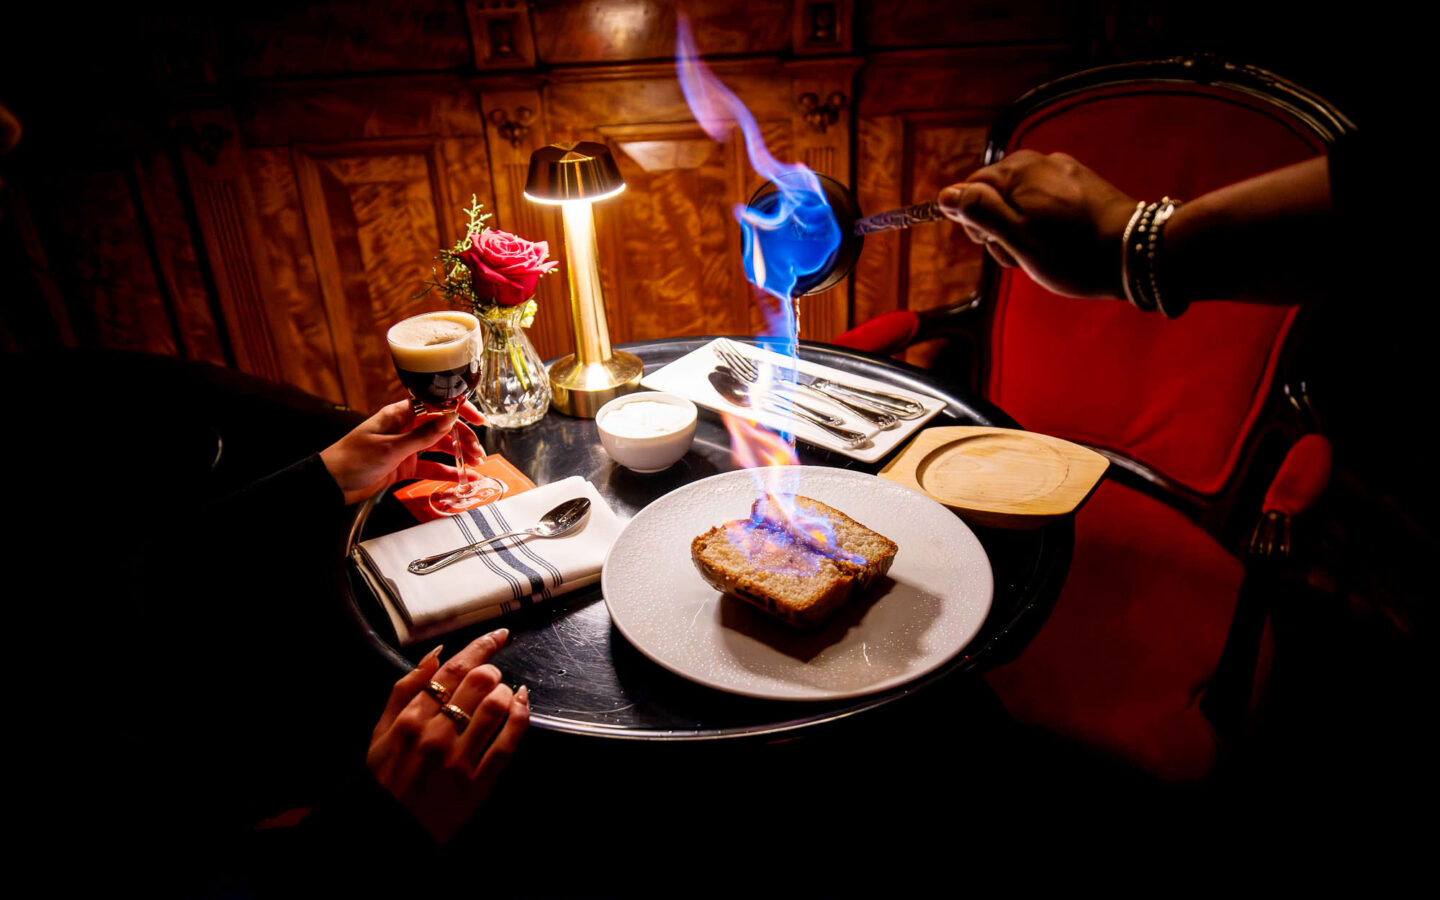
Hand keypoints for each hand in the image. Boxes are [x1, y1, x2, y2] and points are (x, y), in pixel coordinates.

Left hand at [320, 399, 485, 504]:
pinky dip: (446, 472)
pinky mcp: (404, 465)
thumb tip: (450, 418)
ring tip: (475, 465)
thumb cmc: (352, 459)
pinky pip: (430, 467)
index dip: (459, 410)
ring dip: (458, 455)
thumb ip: (423, 435)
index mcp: (399, 414)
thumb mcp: (391, 447)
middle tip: (478, 452)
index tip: (478, 419)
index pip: (435, 405)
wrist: (331, 484)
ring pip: (439, 447)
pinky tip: (460, 477)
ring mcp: (406, 447)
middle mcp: (405, 428)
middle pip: (442, 428)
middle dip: (463, 438)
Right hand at [366, 630, 529, 843]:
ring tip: (502, 694)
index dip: (480, 647)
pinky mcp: (478, 783)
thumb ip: (403, 690)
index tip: (497, 636)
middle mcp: (435, 735)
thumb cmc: (384, 778)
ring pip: (496, 706)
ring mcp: (459, 759)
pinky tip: (522, 705)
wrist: (388, 830)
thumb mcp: (380, 730)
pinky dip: (520, 717)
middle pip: (478, 682)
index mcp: (410, 719)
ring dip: (506, 692)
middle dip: (492, 671)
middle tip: (492, 675)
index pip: (452, 669)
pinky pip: (508, 742)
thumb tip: (434, 655)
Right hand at [938, 150, 1137, 298]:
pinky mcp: (1082, 184)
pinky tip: (1062, 242)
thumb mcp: (1016, 238)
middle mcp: (1040, 162)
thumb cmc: (1073, 252)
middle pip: (995, 193)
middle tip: (1022, 252)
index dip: (974, 222)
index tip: (994, 243)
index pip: (969, 189)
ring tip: (1045, 251)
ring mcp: (1063, 171)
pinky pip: (1047, 201)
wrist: (1136, 252)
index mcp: (1018, 171)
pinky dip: (1046, 223)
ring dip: (1023, 228)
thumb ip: (979, 212)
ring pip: (1021, 200)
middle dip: (1000, 226)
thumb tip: (946, 195)